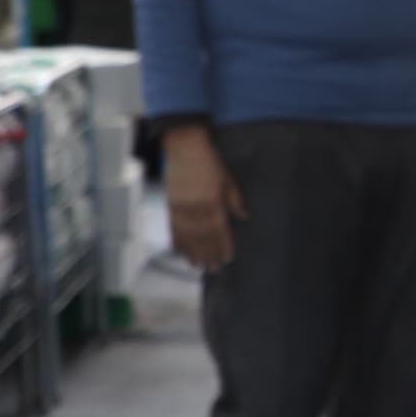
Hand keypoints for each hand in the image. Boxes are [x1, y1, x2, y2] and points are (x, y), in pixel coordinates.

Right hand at [163, 123, 244, 272]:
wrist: (185, 147)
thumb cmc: (210, 161)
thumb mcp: (228, 180)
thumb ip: (235, 201)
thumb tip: (245, 218)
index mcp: (212, 203)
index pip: (219, 230)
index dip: (223, 246)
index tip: (227, 258)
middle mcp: (195, 209)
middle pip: (203, 237)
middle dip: (208, 254)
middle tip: (213, 269)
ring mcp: (180, 208)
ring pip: (187, 236)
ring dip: (193, 252)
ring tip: (198, 266)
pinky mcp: (170, 204)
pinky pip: (174, 227)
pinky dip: (177, 241)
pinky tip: (180, 251)